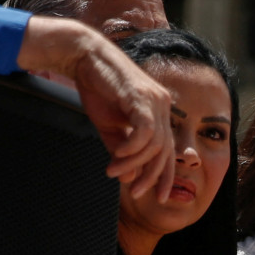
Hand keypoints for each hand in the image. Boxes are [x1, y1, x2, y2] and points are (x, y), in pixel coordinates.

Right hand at [18, 16, 174, 200]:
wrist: (84, 58)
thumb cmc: (98, 90)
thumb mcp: (110, 127)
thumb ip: (121, 151)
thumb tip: (130, 177)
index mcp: (160, 113)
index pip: (169, 150)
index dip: (165, 175)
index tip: (157, 196)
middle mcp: (163, 105)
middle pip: (166, 151)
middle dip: (151, 175)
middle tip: (134, 191)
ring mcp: (155, 100)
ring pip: (155, 144)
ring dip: (134, 163)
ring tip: (113, 171)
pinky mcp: (142, 97)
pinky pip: (145, 131)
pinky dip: (133, 147)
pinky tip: (117, 154)